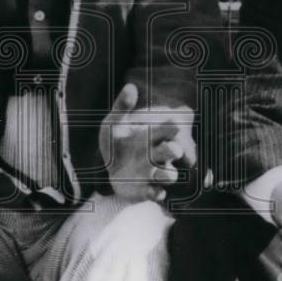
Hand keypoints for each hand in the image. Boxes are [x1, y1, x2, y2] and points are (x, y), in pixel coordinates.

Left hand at [98, 83, 195, 201]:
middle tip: (171, 149)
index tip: (168, 124)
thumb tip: (130, 87)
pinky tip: (152, 190)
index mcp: (153, 135)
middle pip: (174, 151)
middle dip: (173, 150)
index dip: (171, 127)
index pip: (171, 128)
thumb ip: (122, 106)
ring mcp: (153, 173)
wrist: (107, 166)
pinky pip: (157, 193)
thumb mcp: (114, 122)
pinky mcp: (146, 190)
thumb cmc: (116, 141)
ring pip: (170, 175)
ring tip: (161, 173)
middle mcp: (157, 154)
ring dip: (168, 174)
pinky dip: (156, 193)